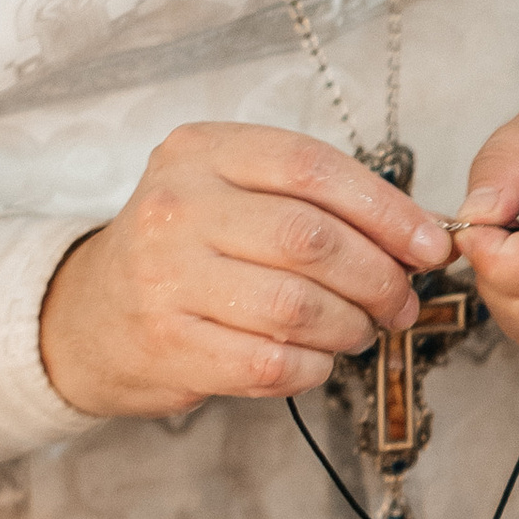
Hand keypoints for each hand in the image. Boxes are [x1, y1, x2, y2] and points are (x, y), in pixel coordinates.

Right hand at [39, 125, 451, 418]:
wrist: (88, 314)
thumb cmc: (186, 249)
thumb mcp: (234, 193)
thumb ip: (317, 201)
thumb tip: (421, 234)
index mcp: (202, 152)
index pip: (313, 168)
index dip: (386, 210)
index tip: (430, 244)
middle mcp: (177, 206)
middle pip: (311, 240)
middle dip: (379, 277)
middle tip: (401, 300)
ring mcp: (165, 277)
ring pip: (298, 307)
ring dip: (351, 326)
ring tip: (361, 329)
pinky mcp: (168, 344)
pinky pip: (272, 364)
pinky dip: (315, 366)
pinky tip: (318, 359)